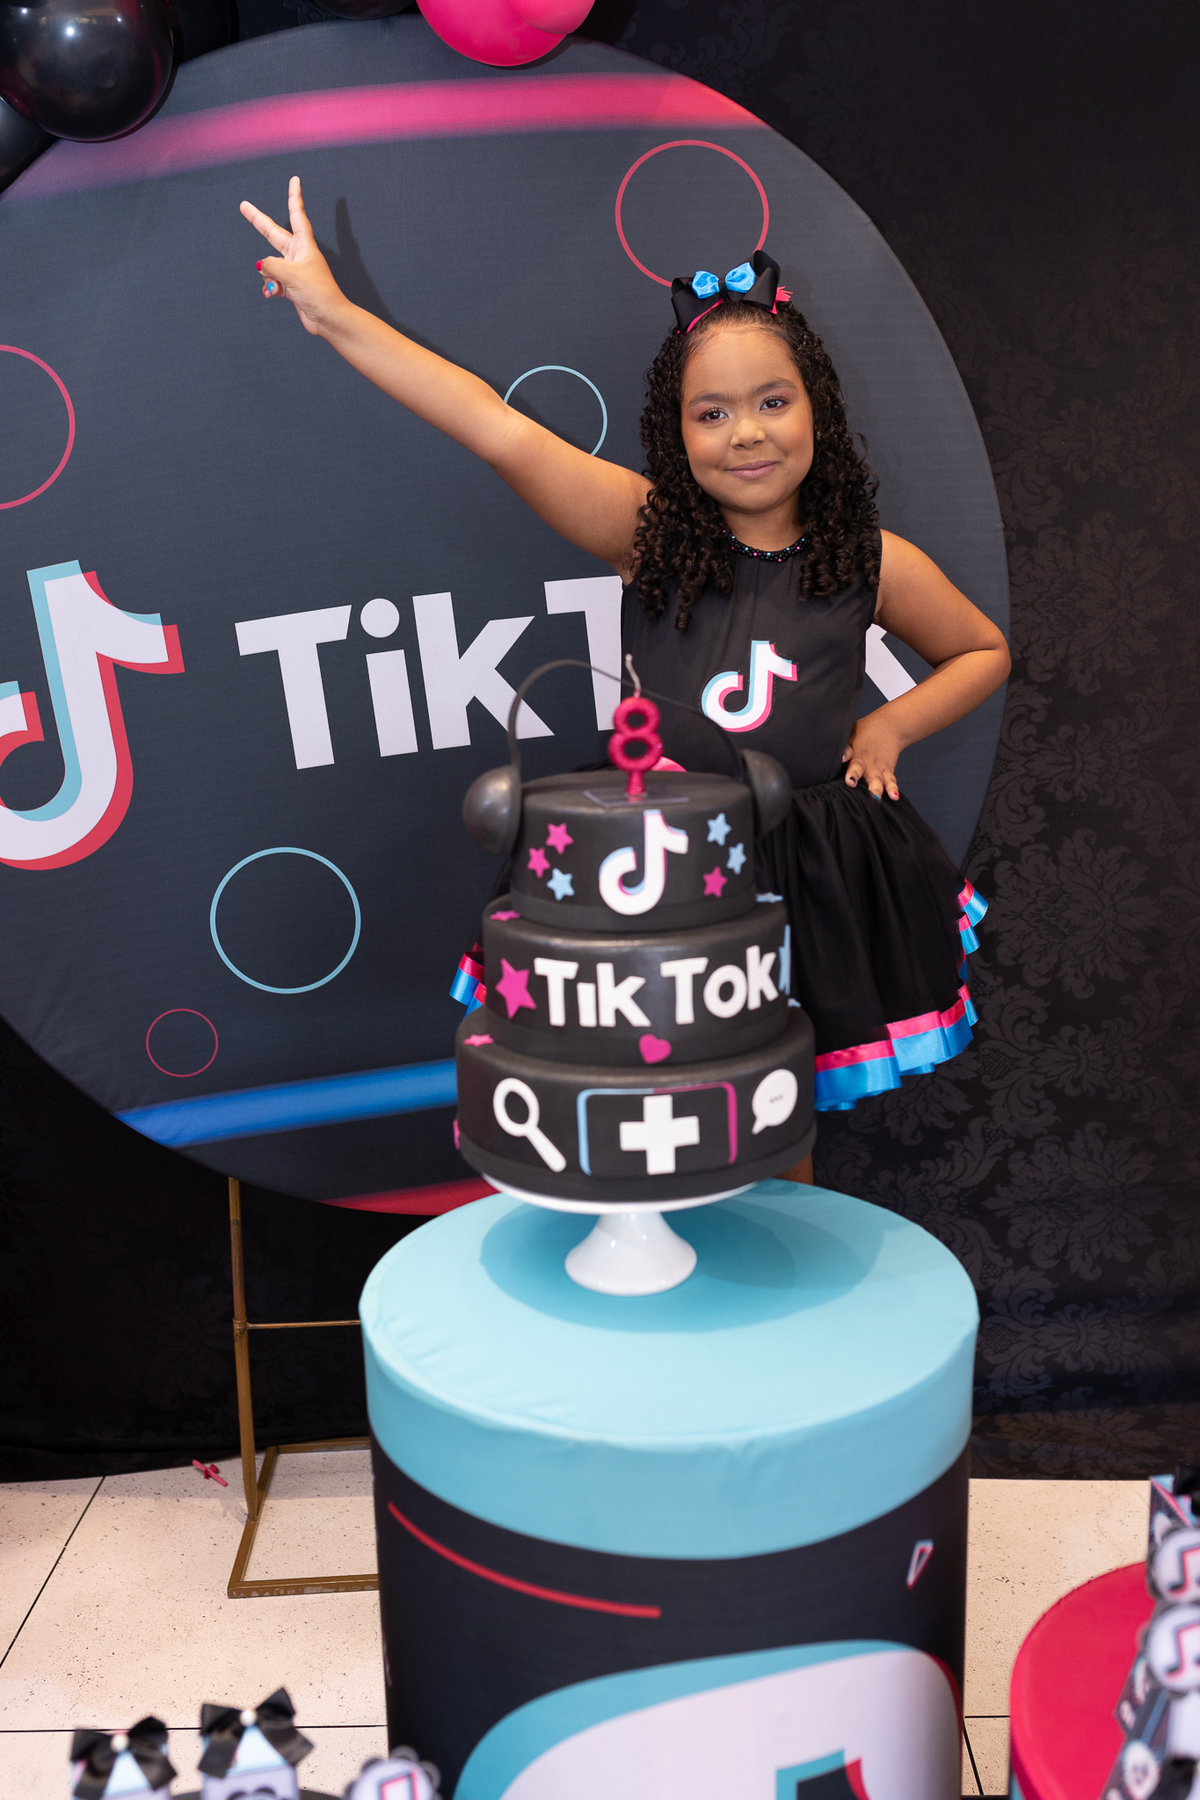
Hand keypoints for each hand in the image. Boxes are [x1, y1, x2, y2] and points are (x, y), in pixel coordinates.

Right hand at [239, 177, 349, 336]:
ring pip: (269, 265)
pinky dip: (269, 288)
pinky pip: (271, 282)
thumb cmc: (317, 293)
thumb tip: (262, 267)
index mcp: (304, 245)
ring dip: (269, 276)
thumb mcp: (291, 274)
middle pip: (273, 234)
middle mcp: (298, 254)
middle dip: (257, 221)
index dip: (294, 197)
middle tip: (243, 206)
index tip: (294, 180)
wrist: (328, 319)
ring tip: (281, 286)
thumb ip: (271, 265)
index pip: (297, 215)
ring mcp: (293, 270)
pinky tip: (273, 295)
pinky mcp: (290, 286)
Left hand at [842, 710, 902, 799]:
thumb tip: (837, 757)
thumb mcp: (851, 735)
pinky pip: (890, 781)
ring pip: (875, 778)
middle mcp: (864, 759)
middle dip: (854, 775)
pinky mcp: (887, 771)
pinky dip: (892, 788)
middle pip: (858, 767)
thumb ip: (843, 748)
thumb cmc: (862, 734)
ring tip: (876, 798)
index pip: (846, 751)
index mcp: (852, 750)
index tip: (842, 758)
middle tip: (851, 782)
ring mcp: (876, 767)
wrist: (889, 727)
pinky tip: (894, 797)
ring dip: (875, 788)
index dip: (844, 754)